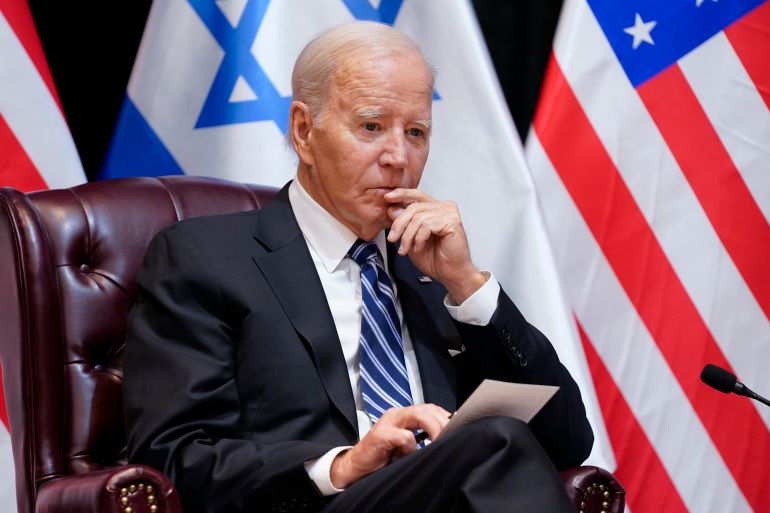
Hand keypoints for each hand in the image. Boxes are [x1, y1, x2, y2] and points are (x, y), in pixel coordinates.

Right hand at [330, 404, 450, 488]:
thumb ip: (420, 438)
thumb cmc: (382, 456)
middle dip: (442, 422)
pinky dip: (411, 447)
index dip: (444, 416)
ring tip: (438, 441)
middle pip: (426, 409)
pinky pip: (404, 436)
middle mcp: (396, 414)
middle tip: (451, 436)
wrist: (356, 466)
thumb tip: (444, 438)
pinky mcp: (381, 434)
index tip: (457, 427)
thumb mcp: (405, 445)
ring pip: (418, 415)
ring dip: (433, 428)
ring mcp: (388, 422)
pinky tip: (408, 455)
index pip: (428, 408)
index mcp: (403, 415)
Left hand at [385, 189, 486, 302]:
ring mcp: (449, 213)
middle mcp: (444, 207)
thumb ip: (403, 223)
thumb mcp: (411, 239)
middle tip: (392, 238)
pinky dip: (419, 239)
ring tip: (406, 249)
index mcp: (435, 209)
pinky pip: (427, 225)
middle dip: (399, 224)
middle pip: (414, 207)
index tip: (387, 198)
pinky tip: (419, 248)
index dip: (401, 194)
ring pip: (418, 218)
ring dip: (408, 236)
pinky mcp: (452, 221)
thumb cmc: (435, 259)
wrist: (450, 274)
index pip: (416, 195)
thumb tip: (391, 209)